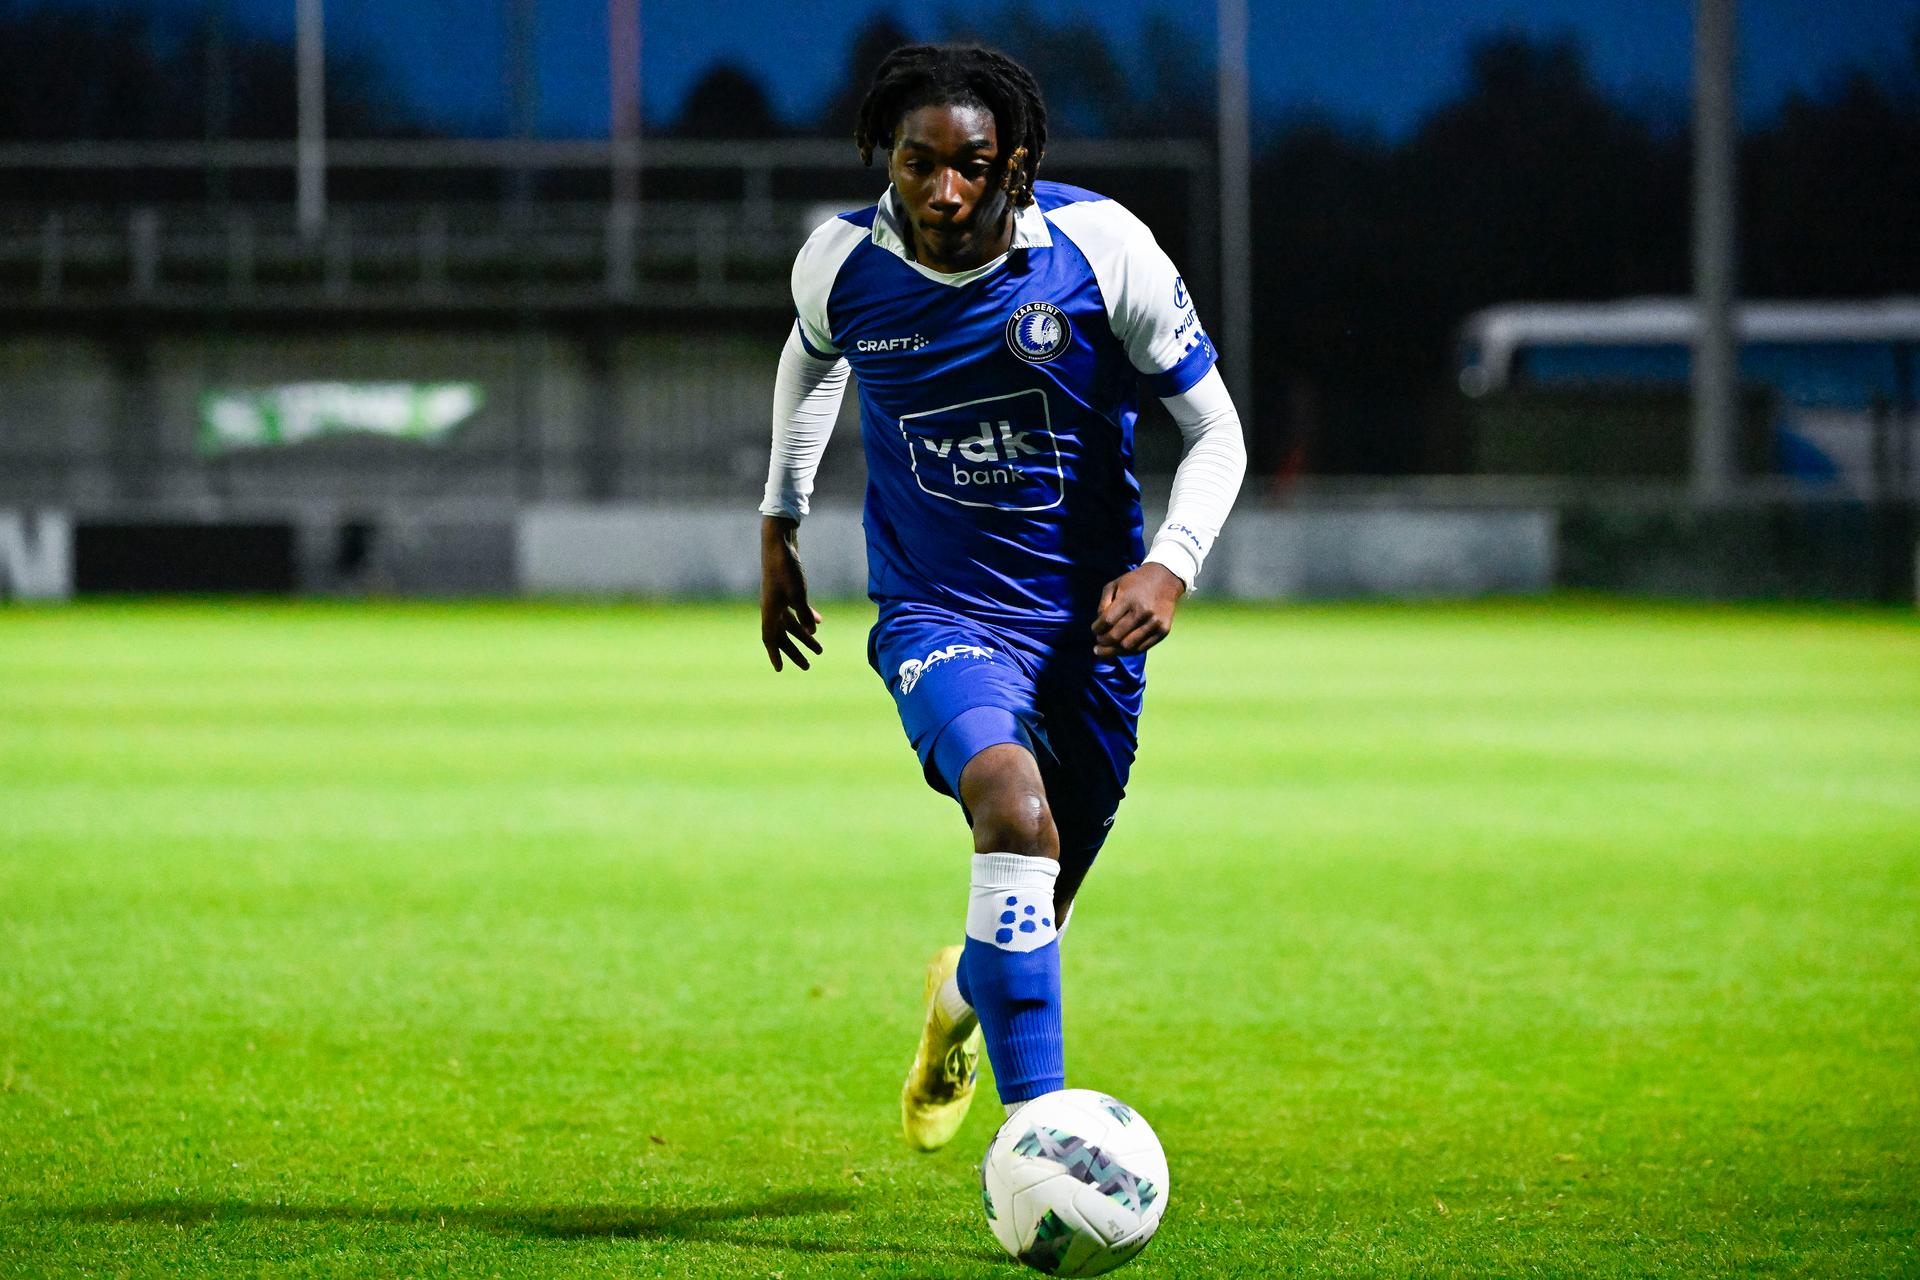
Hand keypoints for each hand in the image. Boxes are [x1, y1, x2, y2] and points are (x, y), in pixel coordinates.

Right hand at [760, 516, 822, 671]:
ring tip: (820, 650)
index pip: (770, 638)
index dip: (775, 654)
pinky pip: (795, 610)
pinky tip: (819, 623)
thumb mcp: (798, 592)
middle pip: (783, 635)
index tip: (780, 670)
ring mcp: (779, 597)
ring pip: (791, 624)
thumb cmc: (785, 567)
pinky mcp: (787, 588)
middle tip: (808, 666)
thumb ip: (804, 613)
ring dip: (805, 637)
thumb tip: (811, 631)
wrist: (779, 540)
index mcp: (769, 610)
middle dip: (796, 651)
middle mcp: (772, 606)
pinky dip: (806, 617)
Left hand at [1091, 563, 1184, 657]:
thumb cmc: (1135, 582)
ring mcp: (1154, 623)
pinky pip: (1142, 648)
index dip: (1097, 629)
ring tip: (1106, 650)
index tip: (1094, 630)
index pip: (1107, 621)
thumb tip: (1100, 627)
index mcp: (1129, 598)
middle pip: (1116, 637)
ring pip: (1128, 647)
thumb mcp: (1114, 584)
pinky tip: (1121, 649)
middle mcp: (1143, 611)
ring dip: (1114, 651)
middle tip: (1098, 644)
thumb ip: (1103, 604)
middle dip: (1103, 643)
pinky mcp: (1163, 631)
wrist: (1166, 578)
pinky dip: (1129, 651)